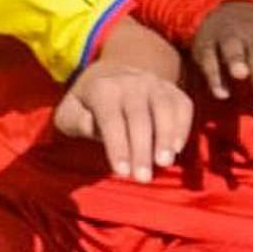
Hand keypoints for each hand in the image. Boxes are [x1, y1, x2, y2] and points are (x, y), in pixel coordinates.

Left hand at [54, 65, 192, 180]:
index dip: (117, 146)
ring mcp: (155, 84)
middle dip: (142, 149)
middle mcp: (131, 83)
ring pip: (165, 109)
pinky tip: (177, 149)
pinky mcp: (172, 91)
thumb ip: (75, 121)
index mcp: (102, 88)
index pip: (111, 120)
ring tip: (164, 163)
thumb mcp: (70, 110)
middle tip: (143, 177)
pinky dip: (182, 127)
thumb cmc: (88, 103)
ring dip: (166, 137)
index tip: (122, 172)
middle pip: (139, 117)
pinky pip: (182, 107)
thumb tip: (91, 127)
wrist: (114, 74)